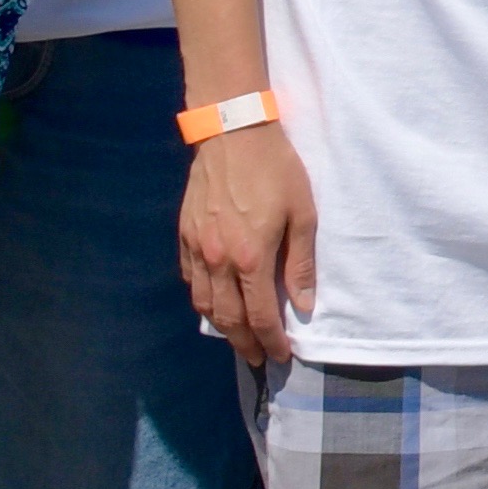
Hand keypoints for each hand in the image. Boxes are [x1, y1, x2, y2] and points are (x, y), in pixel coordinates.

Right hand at [180, 120, 317, 365]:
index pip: (260, 316)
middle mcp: (219, 260)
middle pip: (228, 318)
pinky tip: (212, 301)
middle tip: (257, 358)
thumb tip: (303, 305)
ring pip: (204, 303)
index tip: (279, 356)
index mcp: (251, 258)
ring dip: (221, 326)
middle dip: (244, 344)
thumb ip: (300, 263)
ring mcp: (197, 247)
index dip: (270, 341)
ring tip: (237, 337)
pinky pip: (190, 278)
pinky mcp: (184, 233)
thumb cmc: (275, 168)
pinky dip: (201, 298)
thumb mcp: (302, 213)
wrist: (232, 130)